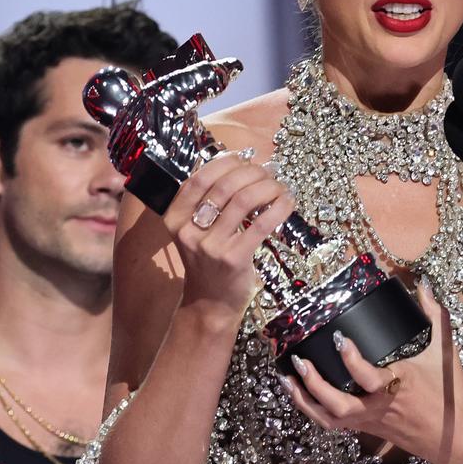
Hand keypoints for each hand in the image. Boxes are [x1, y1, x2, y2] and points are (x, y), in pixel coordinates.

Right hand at [164, 150, 293, 320]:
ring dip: (268, 186)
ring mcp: (210, 245)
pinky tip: (287, 202)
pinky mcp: (234, 258)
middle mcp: (189, 230)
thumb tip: (242, 164)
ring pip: (244, 200)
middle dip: (252, 172)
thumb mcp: (195, 230)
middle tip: (269, 173)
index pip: (199, 178)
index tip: (245, 159)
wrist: (210, 304)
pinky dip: (279, 207)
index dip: (225, 162)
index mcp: (175, 217)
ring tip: (280, 186)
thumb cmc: (208, 261)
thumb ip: (208, 201)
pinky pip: (262, 223)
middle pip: (225, 185)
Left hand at [280, 283, 462, 463]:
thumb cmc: (450, 396)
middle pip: (339, 406)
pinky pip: (334, 424)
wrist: (455, 440)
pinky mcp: (367, 429)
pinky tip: (302, 394)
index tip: (339, 338)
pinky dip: (314, 410)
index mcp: (398, 386)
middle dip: (315, 385)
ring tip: (287, 379)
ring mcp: (370, 420)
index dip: (351, 360)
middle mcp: (379, 406)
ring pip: (330, 420)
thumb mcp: (444, 352)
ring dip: (305, 400)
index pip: (369, 378)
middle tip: (300, 361)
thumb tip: (422, 286)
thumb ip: (434, 317)